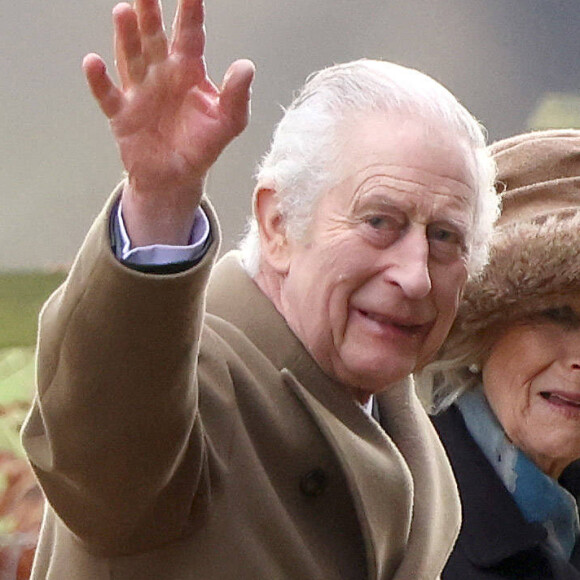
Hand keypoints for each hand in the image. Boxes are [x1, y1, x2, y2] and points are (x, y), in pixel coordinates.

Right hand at [83, 0, 254, 244]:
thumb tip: (246, 66)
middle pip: (154, 37)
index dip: (190, 11)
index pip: (190, 34)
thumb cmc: (203, 145)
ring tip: (124, 11)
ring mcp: (139, 91)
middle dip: (151, 13)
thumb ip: (237, 96)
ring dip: (126, 36)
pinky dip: (99, 80)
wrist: (176, 177)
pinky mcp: (122, 113)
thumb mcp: (229, 123)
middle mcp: (161, 73)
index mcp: (188, 70)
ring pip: (131, 58)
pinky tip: (93, 62)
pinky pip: (109, 94)